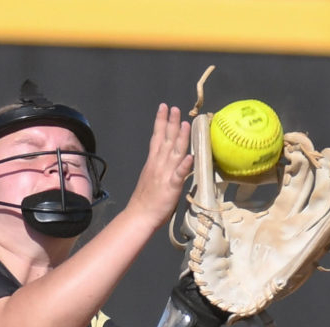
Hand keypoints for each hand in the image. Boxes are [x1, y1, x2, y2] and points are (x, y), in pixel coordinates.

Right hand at [126, 104, 193, 228]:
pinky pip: (179, 175)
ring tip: (186, 124)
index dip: (161, 121)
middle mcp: (158, 165)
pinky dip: (184, 165)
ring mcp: (165, 175)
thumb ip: (161, 167)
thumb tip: (170, 159)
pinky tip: (190, 156)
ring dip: (180, 138)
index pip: (157, 137)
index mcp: (153, 162)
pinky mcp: (171, 187)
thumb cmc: (146, 201)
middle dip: (171, 123)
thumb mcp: (152, 178)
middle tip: (175, 108)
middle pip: (166, 140)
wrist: (139, 216)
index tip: (164, 108)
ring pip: (174, 153)